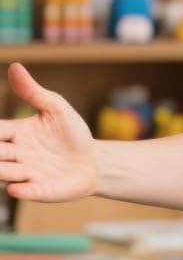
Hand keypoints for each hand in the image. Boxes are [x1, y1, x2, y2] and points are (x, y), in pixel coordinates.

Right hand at [0, 65, 97, 200]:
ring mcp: (26, 174)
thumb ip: (33, 92)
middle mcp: (15, 154)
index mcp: (15, 133)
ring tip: (5, 165)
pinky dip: (20, 191)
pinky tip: (16, 189)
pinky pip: (25, 192)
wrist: (95, 160)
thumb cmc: (72, 133)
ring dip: (2, 170)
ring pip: (4, 172)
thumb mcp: (55, 108)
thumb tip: (15, 67)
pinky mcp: (41, 190)